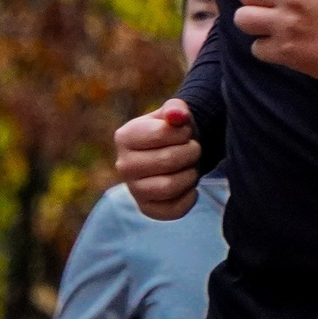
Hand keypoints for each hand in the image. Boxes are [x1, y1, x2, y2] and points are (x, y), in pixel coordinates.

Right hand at [116, 100, 200, 221]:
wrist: (177, 152)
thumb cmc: (175, 131)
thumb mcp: (175, 113)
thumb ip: (176, 109)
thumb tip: (177, 115)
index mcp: (125, 137)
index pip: (161, 133)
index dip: (183, 132)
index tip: (185, 132)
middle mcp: (123, 165)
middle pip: (167, 161)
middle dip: (191, 152)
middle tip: (194, 149)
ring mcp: (134, 189)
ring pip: (169, 187)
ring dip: (191, 175)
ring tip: (191, 167)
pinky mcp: (147, 209)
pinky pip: (174, 209)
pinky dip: (190, 197)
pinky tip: (189, 186)